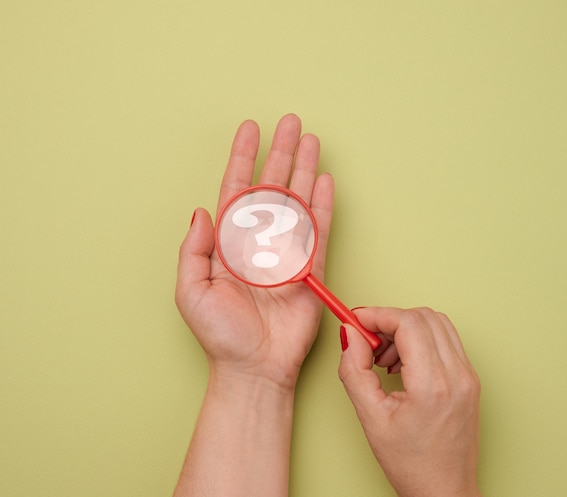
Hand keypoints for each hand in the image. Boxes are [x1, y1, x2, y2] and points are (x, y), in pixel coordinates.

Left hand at [175, 114, 333, 390]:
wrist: (255, 367)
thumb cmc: (220, 335)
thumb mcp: (191, 292)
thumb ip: (194, 250)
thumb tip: (201, 211)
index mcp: (229, 244)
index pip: (236, 190)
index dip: (243, 158)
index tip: (250, 129)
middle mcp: (259, 241)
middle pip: (272, 186)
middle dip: (281, 152)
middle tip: (291, 121)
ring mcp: (286, 252)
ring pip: (297, 200)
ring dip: (304, 169)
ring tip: (312, 140)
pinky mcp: (310, 268)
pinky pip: (318, 229)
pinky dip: (322, 204)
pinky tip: (324, 179)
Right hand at [338, 307, 481, 496]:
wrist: (444, 491)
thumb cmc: (411, 464)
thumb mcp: (370, 418)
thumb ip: (354, 370)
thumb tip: (350, 334)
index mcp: (434, 384)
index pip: (408, 322)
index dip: (377, 315)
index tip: (357, 321)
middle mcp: (458, 375)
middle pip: (424, 317)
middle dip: (391, 321)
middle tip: (369, 342)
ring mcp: (469, 376)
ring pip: (437, 324)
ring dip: (407, 330)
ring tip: (385, 359)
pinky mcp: (470, 380)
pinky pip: (446, 341)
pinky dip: (421, 341)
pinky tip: (403, 366)